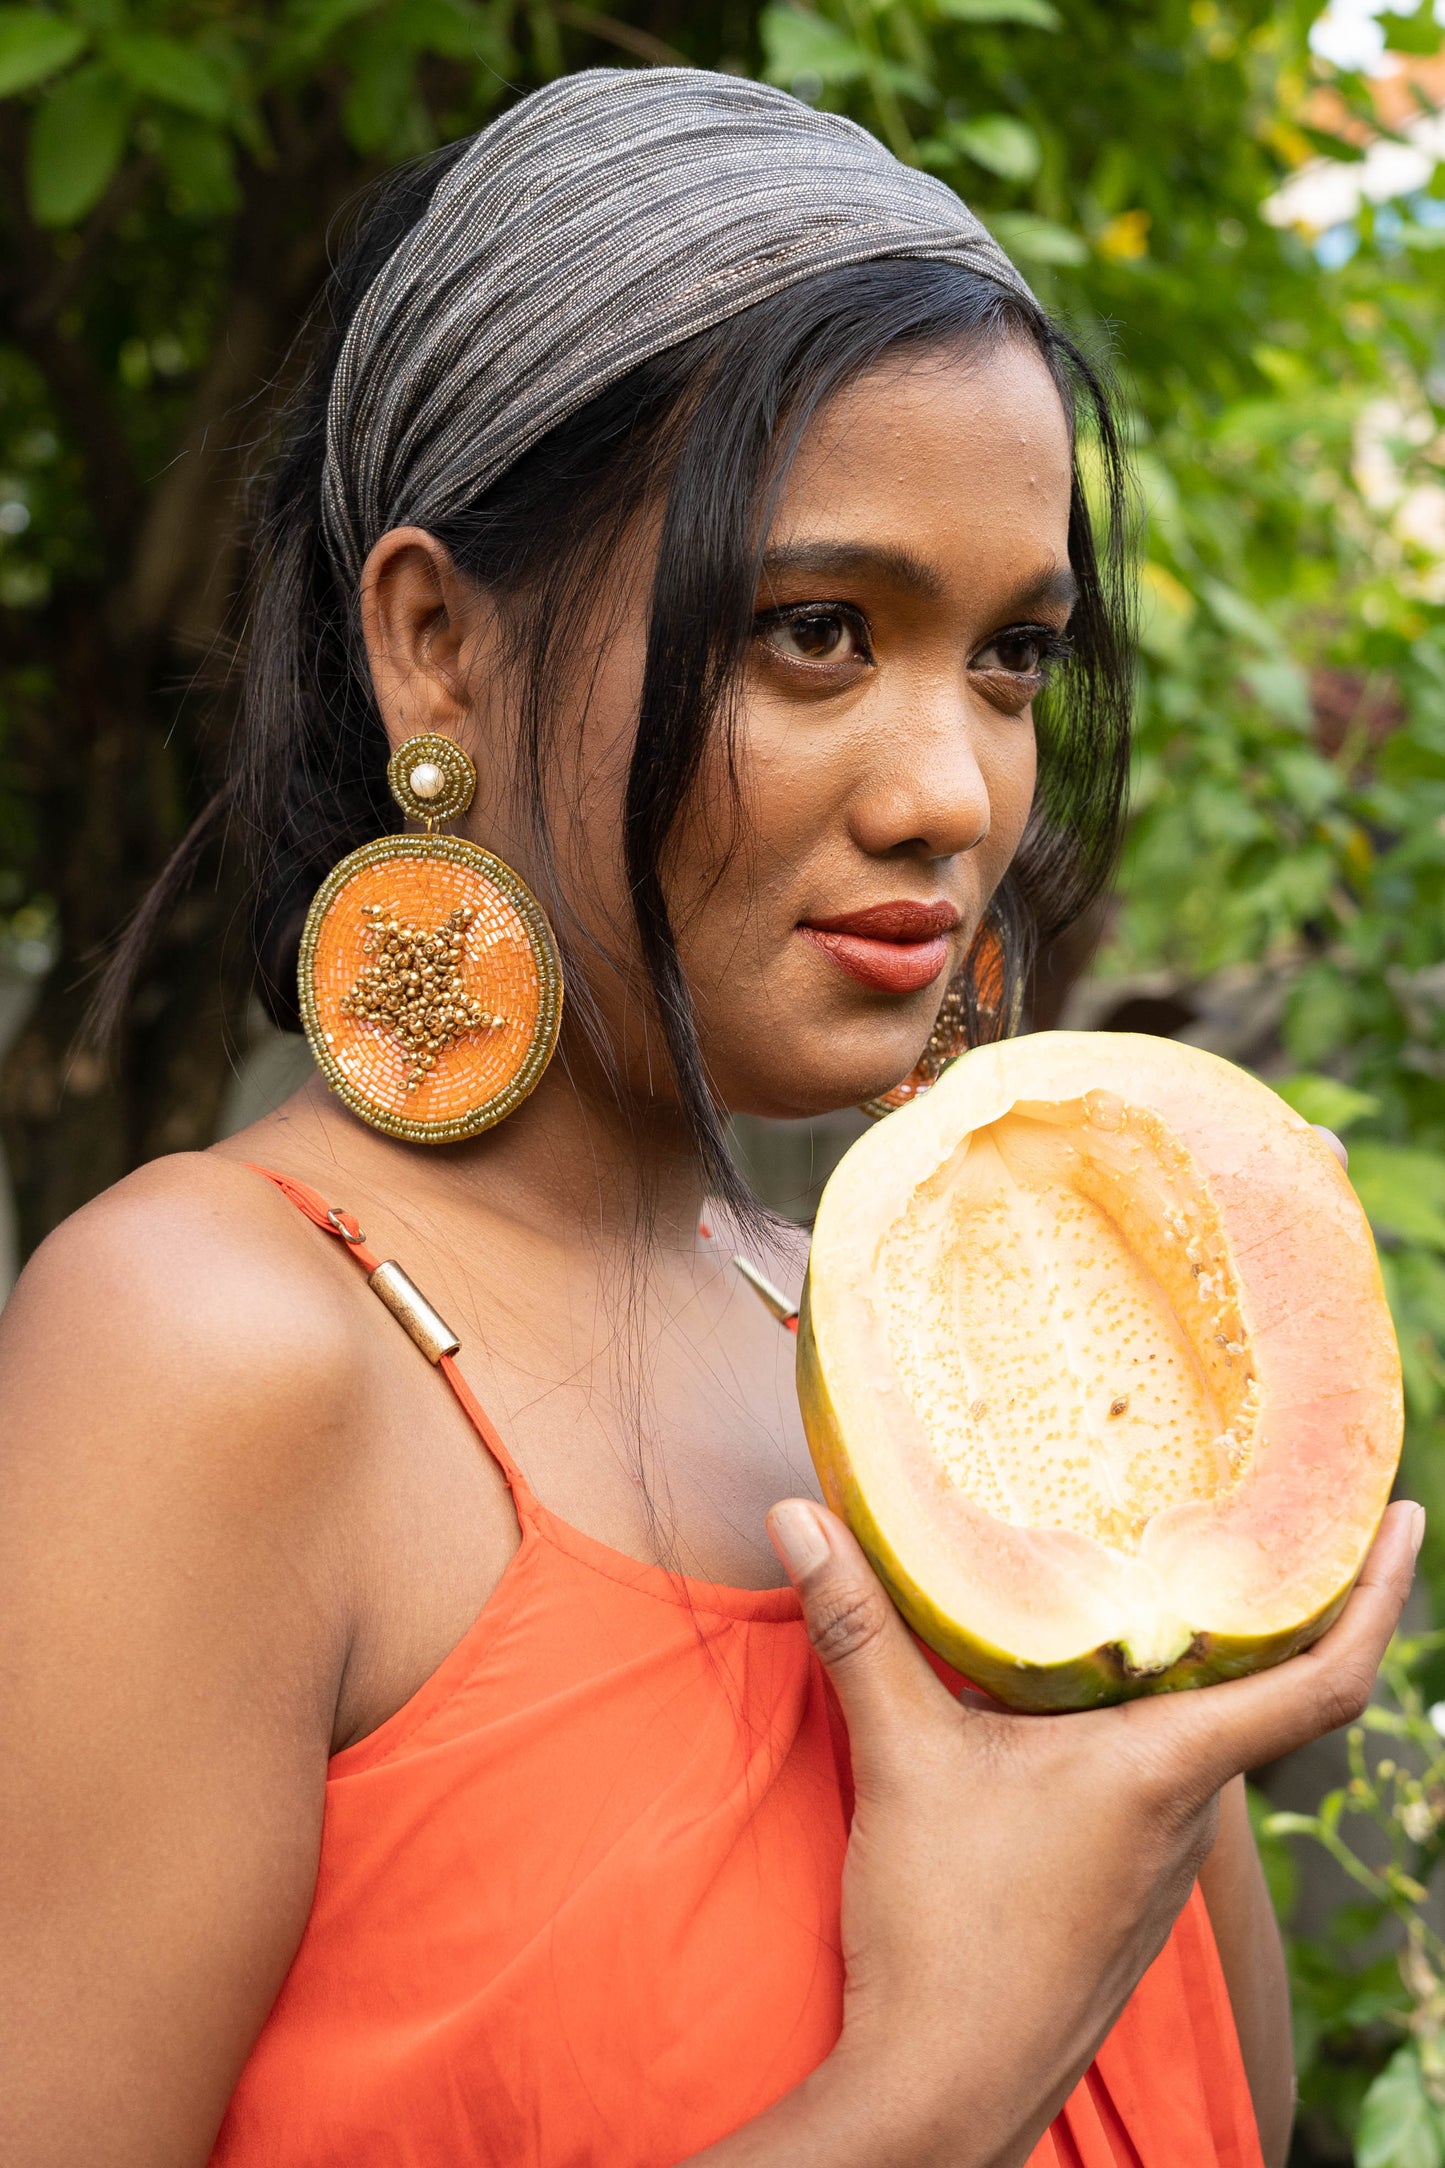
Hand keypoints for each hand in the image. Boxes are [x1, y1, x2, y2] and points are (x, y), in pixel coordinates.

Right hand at [756, 1495, 1420, 2167]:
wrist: (944, 2092)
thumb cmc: (945, 1931)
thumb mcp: (904, 1757)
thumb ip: (858, 1627)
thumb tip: (800, 1512)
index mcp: (1168, 1767)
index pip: (1322, 1678)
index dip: (1377, 1591)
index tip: (1405, 1517)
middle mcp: (1190, 1812)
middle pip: (1277, 1692)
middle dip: (1291, 1600)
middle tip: (1280, 1504)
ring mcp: (1164, 1859)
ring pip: (1216, 1737)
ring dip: (1218, 1660)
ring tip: (1190, 1571)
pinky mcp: (1128, 1888)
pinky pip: (1173, 1778)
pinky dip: (1166, 1716)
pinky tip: (1101, 1686)